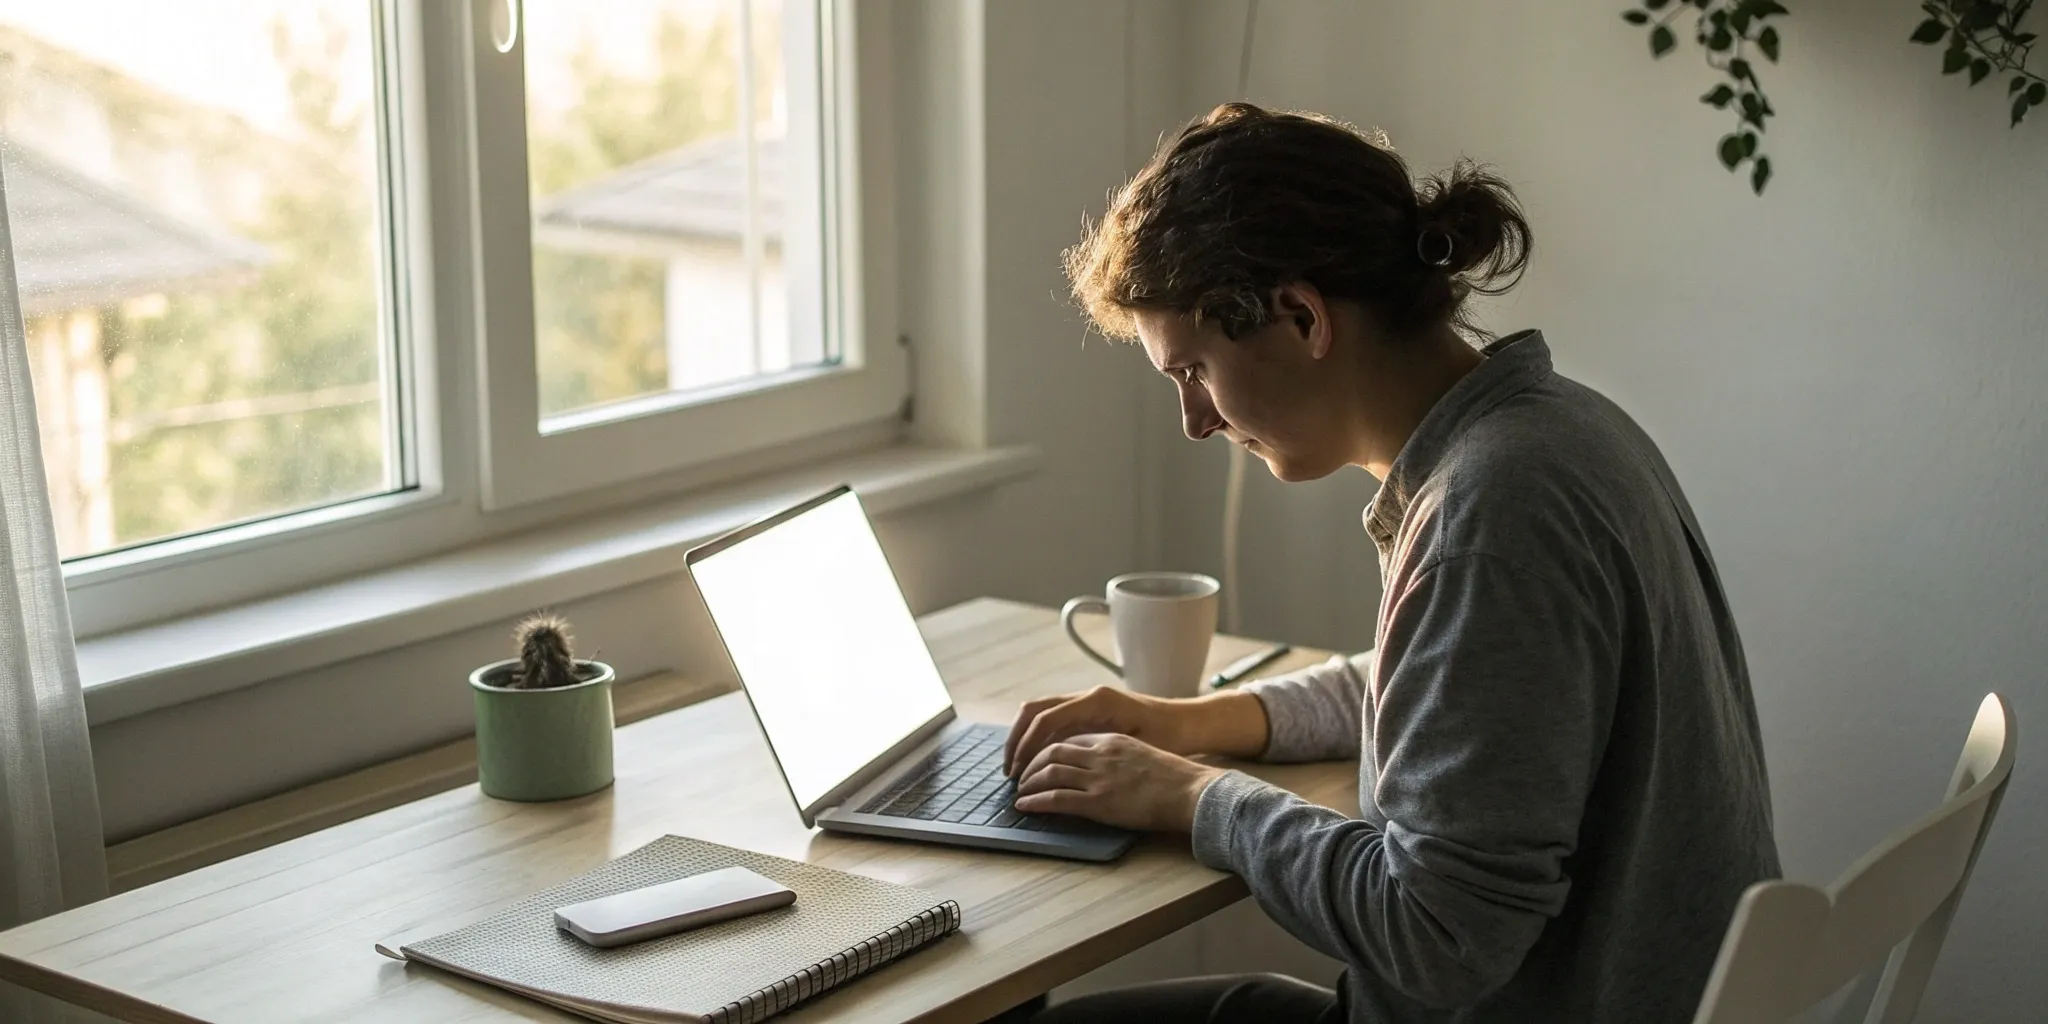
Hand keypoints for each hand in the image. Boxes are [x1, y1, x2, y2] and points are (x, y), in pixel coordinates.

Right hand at [1003, 686, 1187, 777]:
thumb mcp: (1133, 746)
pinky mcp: (1087, 712)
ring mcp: (1085, 702)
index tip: (1016, 771)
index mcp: (1096, 702)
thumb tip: (1059, 764)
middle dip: (1016, 740)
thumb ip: (1097, 750)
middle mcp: (1086, 697)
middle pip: (1034, 710)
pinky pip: (1053, 721)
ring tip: (1017, 769)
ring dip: (1024, 739)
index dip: (1025, 745)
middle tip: (1009, 771)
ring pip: (1040, 714)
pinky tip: (1036, 763)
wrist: (1187, 723)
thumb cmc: (1167, 737)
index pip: (1045, 719)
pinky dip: (1038, 740)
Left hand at [1012, 733, 1224, 831]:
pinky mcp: (1099, 802)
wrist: (1191, 792)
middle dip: (1030, 763)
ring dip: (1029, 782)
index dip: (1047, 748)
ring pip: (1049, 772)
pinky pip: (1056, 798)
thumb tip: (1105, 769)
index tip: (1038, 760)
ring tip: (1020, 792)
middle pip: (1052, 751)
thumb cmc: (1175, 779)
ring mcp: (1098, 777)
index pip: (1069, 738)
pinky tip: (1026, 806)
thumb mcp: (1143, 753)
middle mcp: (1101, 754)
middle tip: (1020, 776)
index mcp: (1112, 740)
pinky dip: (1036, 801)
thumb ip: (1120, 756)